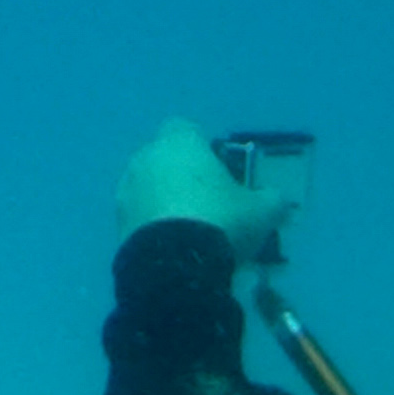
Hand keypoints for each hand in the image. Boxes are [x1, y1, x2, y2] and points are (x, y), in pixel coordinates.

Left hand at [115, 117, 295, 264]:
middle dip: (184, 177)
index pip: (187, 129)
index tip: (221, 172)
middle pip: (166, 160)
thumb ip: (271, 199)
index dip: (205, 148)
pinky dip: (153, 228)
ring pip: (150, 189)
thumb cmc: (221, 221)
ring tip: (192, 234)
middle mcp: (145, 158)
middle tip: (210, 205)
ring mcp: (126, 191)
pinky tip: (174, 250)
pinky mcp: (117, 223)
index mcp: (179, 142)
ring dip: (166, 203)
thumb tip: (277, 200)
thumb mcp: (262, 210)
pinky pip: (140, 218)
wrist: (175, 265)